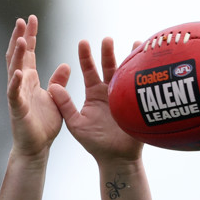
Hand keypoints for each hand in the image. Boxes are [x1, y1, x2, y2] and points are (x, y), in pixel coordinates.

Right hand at [5, 15, 69, 156]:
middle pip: (18, 56)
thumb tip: (66, 65)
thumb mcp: (56, 99)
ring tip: (21, 38)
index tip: (31, 18)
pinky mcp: (17, 109)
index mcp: (30, 80)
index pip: (29, 53)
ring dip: (17, 55)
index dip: (30, 36)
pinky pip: (15, 94)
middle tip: (22, 20)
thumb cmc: (44, 126)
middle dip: (20, 37)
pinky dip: (16, 82)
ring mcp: (17, 96)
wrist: (37, 148)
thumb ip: (58, 82)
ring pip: (14, 70)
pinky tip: (19, 71)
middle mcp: (21, 85)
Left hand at [49, 38, 142, 162]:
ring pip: (127, 73)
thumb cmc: (95, 144)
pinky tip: (148, 62)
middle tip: (107, 40)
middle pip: (109, 67)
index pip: (89, 70)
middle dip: (108, 53)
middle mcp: (110, 91)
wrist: (116, 159)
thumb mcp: (76, 124)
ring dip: (130, 58)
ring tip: (135, 44)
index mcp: (94, 94)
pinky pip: (141, 87)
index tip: (83, 42)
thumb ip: (65, 106)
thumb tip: (52, 87)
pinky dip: (145, 73)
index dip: (86, 57)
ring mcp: (125, 96)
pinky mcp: (137, 104)